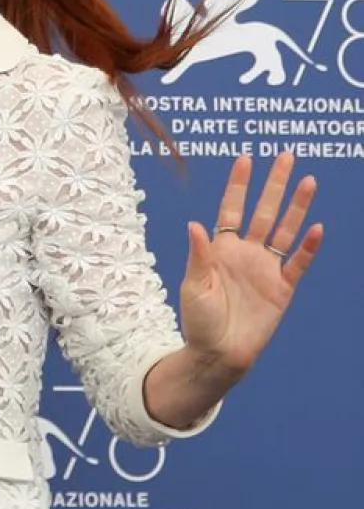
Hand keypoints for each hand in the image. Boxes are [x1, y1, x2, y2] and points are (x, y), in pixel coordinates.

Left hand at [179, 152, 322, 375]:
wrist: (218, 353)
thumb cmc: (198, 320)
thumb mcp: (193, 286)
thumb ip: (199, 256)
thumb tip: (195, 224)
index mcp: (221, 248)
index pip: (231, 209)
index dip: (238, 185)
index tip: (245, 158)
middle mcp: (246, 253)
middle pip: (264, 211)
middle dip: (274, 184)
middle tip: (285, 156)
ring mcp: (266, 269)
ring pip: (285, 230)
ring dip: (297, 206)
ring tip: (308, 181)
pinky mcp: (282, 288)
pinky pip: (298, 264)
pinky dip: (307, 247)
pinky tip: (315, 228)